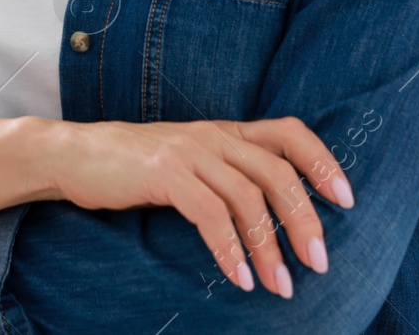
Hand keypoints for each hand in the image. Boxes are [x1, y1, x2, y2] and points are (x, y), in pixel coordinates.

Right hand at [48, 117, 353, 298]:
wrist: (71, 156)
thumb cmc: (130, 167)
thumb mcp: (186, 162)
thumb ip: (223, 174)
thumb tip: (269, 215)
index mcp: (223, 131)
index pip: (289, 132)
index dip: (323, 162)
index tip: (347, 199)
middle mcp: (212, 135)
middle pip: (278, 172)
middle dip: (305, 220)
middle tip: (319, 263)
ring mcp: (188, 151)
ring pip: (249, 198)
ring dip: (270, 247)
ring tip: (281, 286)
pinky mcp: (164, 173)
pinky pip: (210, 214)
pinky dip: (230, 250)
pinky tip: (239, 277)